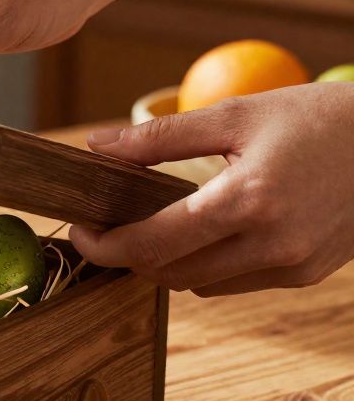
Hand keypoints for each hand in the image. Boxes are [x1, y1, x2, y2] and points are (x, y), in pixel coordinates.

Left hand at [70, 83, 353, 295]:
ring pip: (198, 285)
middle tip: (108, 226)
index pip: (152, 244)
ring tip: (155, 224)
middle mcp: (272, 244)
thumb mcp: (237, 114)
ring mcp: (292, 266)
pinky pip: (234, 283)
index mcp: (248, 200)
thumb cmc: (320, 118)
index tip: (80, 234)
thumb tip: (95, 147)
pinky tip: (206, 232)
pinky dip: (208, 265)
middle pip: (168, 272)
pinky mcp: (306, 275)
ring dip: (168, 262)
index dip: (105, 246)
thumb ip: (160, 137)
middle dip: (130, 255)